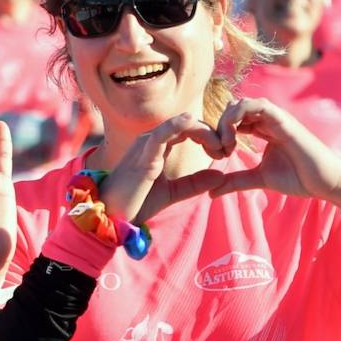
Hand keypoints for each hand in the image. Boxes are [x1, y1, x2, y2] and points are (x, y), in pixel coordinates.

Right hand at [97, 112, 227, 223]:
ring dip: (204, 131)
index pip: (189, 129)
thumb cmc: (136, 204)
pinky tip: (199, 131)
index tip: (224, 152)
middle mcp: (152, 140)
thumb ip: (195, 183)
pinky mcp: (144, 153)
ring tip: (220, 146)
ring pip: (181, 123)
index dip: (209, 136)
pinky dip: (184, 127)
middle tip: (227, 149)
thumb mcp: (173, 193)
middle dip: (211, 132)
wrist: (113, 216)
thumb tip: (220, 175)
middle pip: (188, 123)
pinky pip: (165, 131)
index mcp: (158, 146)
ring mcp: (147, 144)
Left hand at [211, 98, 340, 209]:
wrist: (324, 181)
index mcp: (263, 129)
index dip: (218, 132)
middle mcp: (268, 120)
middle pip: (233, 108)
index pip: (233, 118)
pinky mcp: (283, 120)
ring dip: (226, 121)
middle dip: (218, 126)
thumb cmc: (298, 178)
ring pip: (242, 103)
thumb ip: (235, 181)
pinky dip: (239, 116)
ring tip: (225, 145)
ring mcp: (276, 117)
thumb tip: (211, 193)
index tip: (215, 153)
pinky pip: (259, 105)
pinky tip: (233, 139)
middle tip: (217, 150)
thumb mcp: (259, 179)